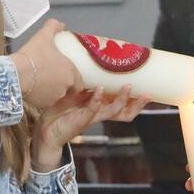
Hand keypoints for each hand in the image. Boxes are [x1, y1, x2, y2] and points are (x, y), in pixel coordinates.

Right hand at [12, 19, 82, 109]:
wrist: (15, 74)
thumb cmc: (32, 55)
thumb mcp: (43, 37)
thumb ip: (52, 28)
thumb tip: (59, 23)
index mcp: (70, 71)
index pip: (79, 82)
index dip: (74, 80)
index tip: (65, 76)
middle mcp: (66, 86)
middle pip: (68, 89)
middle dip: (62, 86)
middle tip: (52, 79)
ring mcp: (55, 97)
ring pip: (57, 96)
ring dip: (52, 92)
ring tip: (41, 84)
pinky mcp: (43, 105)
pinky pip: (45, 102)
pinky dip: (41, 98)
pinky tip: (34, 90)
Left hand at [32, 85, 150, 170]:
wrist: (45, 129)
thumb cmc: (59, 111)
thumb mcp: (74, 94)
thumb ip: (83, 84)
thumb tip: (88, 64)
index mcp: (100, 108)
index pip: (123, 104)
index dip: (135, 99)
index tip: (146, 87)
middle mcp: (100, 114)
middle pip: (125, 112)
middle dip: (138, 104)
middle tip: (148, 94)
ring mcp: (92, 117)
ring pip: (114, 111)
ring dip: (122, 99)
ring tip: (128, 87)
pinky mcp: (81, 120)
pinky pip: (93, 109)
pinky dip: (97, 99)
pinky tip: (101, 90)